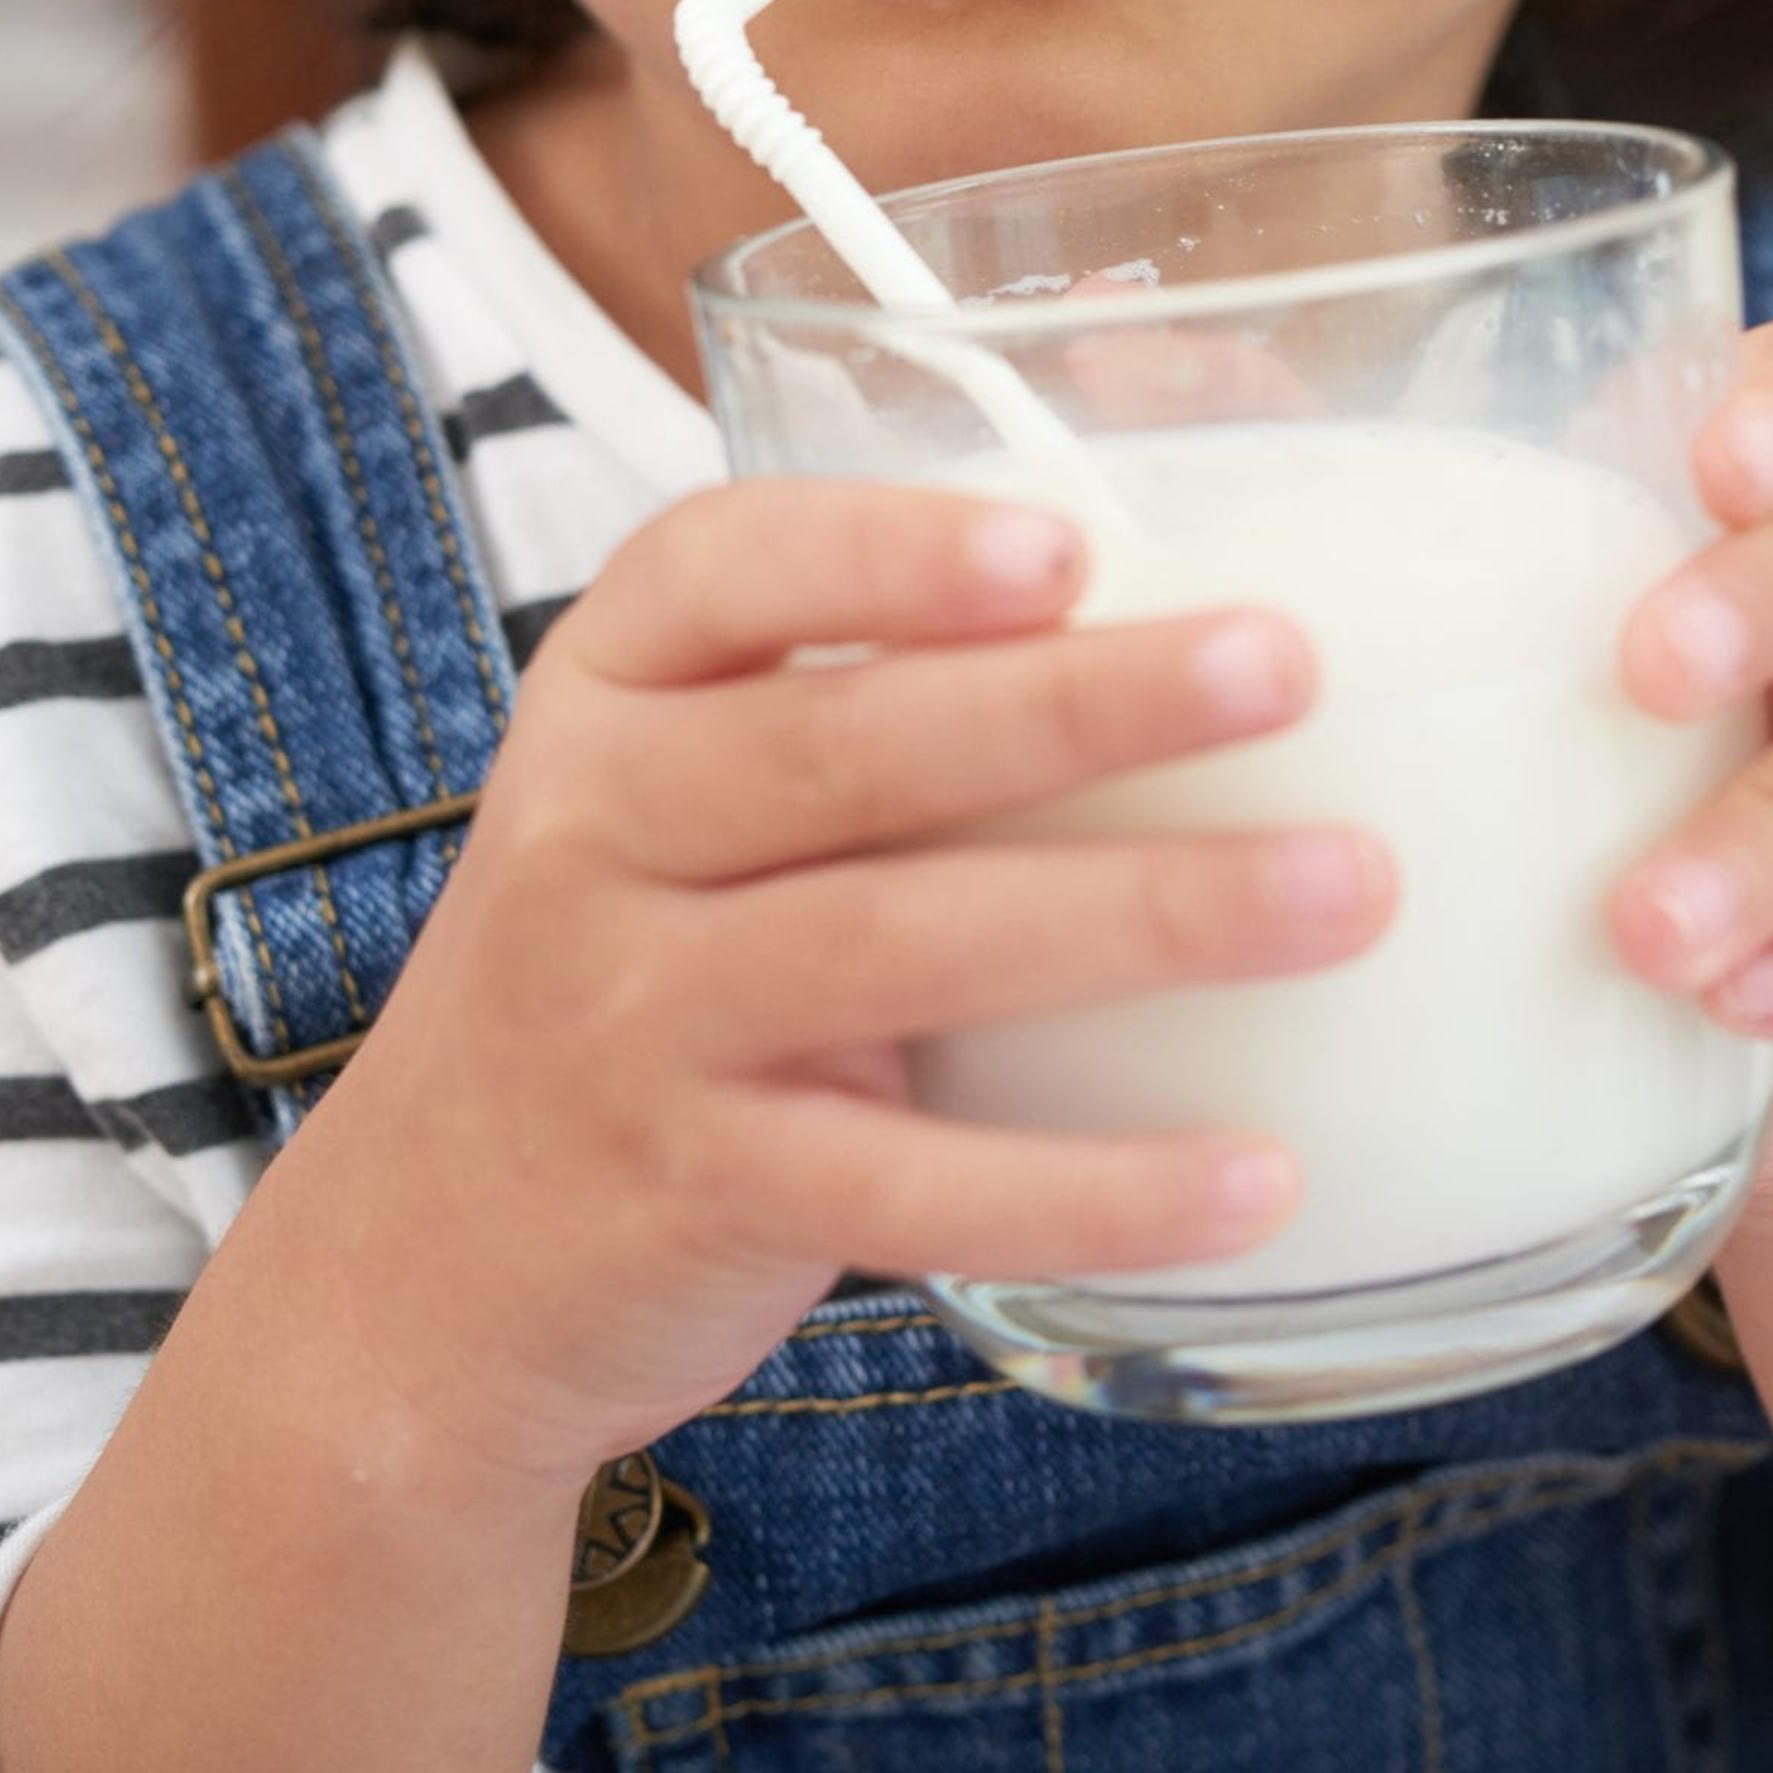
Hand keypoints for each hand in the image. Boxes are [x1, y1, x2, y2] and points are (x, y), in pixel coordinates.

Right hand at [274, 479, 1392, 1488]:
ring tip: (1346, 890)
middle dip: (1083, 702)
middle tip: (1289, 665)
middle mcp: (596, 833)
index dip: (891, 549)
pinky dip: (1091, 1185)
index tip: (1066, 541)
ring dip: (1141, 916)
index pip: (719, 568)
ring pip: (899, 947)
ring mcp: (631, 1019)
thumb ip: (893, 689)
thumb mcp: (700, 794)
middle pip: (848, 747)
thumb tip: (1214, 511)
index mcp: (615, 693)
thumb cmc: (655, 960)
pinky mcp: (697, 1191)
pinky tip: (1256, 1176)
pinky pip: (911, 1184)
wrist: (426, 1261)